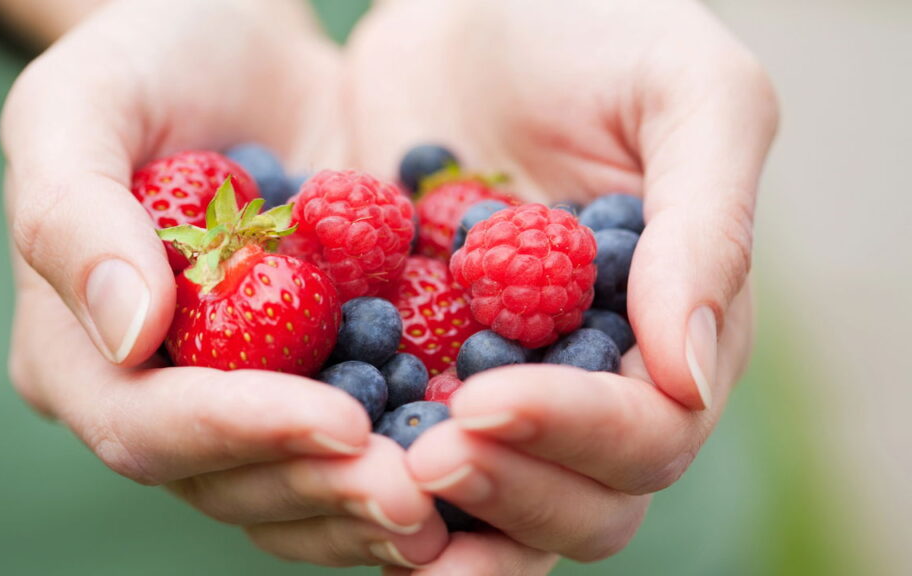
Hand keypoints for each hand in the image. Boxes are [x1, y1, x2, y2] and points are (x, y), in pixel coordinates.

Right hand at [2, 0, 445, 567]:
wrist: (247, 55)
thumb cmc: (148, 62)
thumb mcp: (81, 105)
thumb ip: (75, 214)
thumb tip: (127, 334)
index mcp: (79, 352)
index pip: (147, 425)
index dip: (240, 433)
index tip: (338, 421)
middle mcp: (159, 398)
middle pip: (228, 481)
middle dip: (322, 487)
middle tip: (415, 491)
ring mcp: (242, 398)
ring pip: (295, 491)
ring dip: (369, 503)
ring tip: (451, 501)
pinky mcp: (315, 381)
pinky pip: (353, 450)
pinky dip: (408, 468)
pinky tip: (471, 476)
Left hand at [347, 0, 776, 568]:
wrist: (465, 7)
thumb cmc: (591, 28)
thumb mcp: (688, 94)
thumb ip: (709, 230)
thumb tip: (690, 381)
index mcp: (671, 328)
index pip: (649, 434)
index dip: (578, 434)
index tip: (490, 400)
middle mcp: (591, 375)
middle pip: (579, 501)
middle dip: (507, 489)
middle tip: (423, 454)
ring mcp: (500, 378)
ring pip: (490, 501)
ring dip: (437, 511)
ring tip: (371, 472)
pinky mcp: (416, 362)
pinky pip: (397, 443)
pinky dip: (366, 466)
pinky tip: (319, 450)